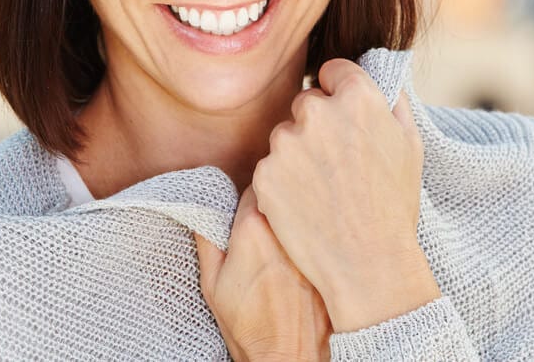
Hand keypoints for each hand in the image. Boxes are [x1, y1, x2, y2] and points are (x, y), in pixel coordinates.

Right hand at [195, 185, 331, 361]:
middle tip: (268, 230)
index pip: (254, 189)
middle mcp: (286, 232)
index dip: (250, 200)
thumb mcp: (212, 285)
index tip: (247, 214)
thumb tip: (203, 211)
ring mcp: (312, 245)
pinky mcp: (331, 261)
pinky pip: (322, 238)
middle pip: (283, 199)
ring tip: (287, 249)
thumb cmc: (247, 326)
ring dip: (296, 225)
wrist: (286, 358)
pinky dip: (316, 244)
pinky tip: (309, 263)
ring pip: (304, 217)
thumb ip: (207, 240)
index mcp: (252, 230)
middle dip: (276, 206)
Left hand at [252, 59, 441, 332]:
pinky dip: (281, 182)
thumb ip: (394, 101)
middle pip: (305, 103)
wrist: (368, 263)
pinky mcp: (265, 173)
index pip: (333, 70)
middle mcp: (318, 112)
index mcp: (358, 98)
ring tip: (323, 190)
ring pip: (285, 136)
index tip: (342, 115)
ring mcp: (287, 143)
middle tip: (336, 164)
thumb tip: (381, 77)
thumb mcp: (410, 145)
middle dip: (316, 125)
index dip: (338, 90)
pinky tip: (305, 204)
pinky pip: (270, 166)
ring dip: (297, 154)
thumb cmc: (394, 205)